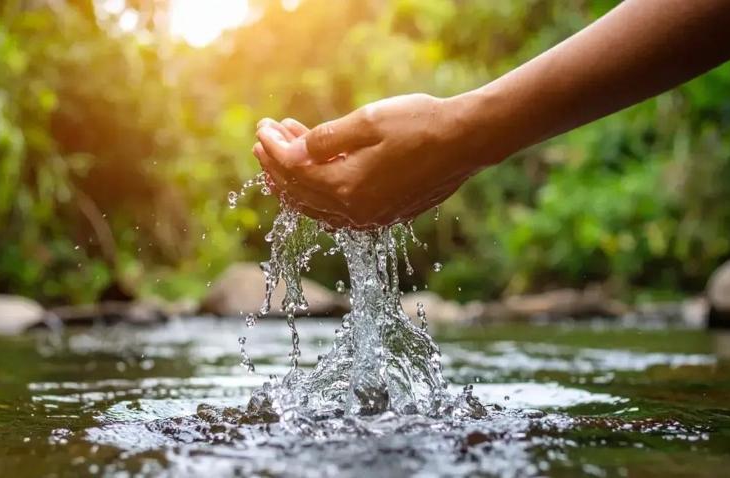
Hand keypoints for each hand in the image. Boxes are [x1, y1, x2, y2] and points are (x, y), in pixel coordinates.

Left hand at [252, 93, 505, 227]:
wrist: (467, 140)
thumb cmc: (419, 125)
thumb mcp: (367, 122)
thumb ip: (324, 140)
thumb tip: (292, 152)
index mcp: (347, 190)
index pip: (294, 173)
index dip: (274, 150)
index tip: (263, 128)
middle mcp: (356, 213)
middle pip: (300, 193)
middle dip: (276, 165)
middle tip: (264, 138)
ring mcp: (371, 217)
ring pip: (317, 205)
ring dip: (296, 178)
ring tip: (283, 150)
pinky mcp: (384, 214)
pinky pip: (338, 209)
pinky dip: (319, 190)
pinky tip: (315, 171)